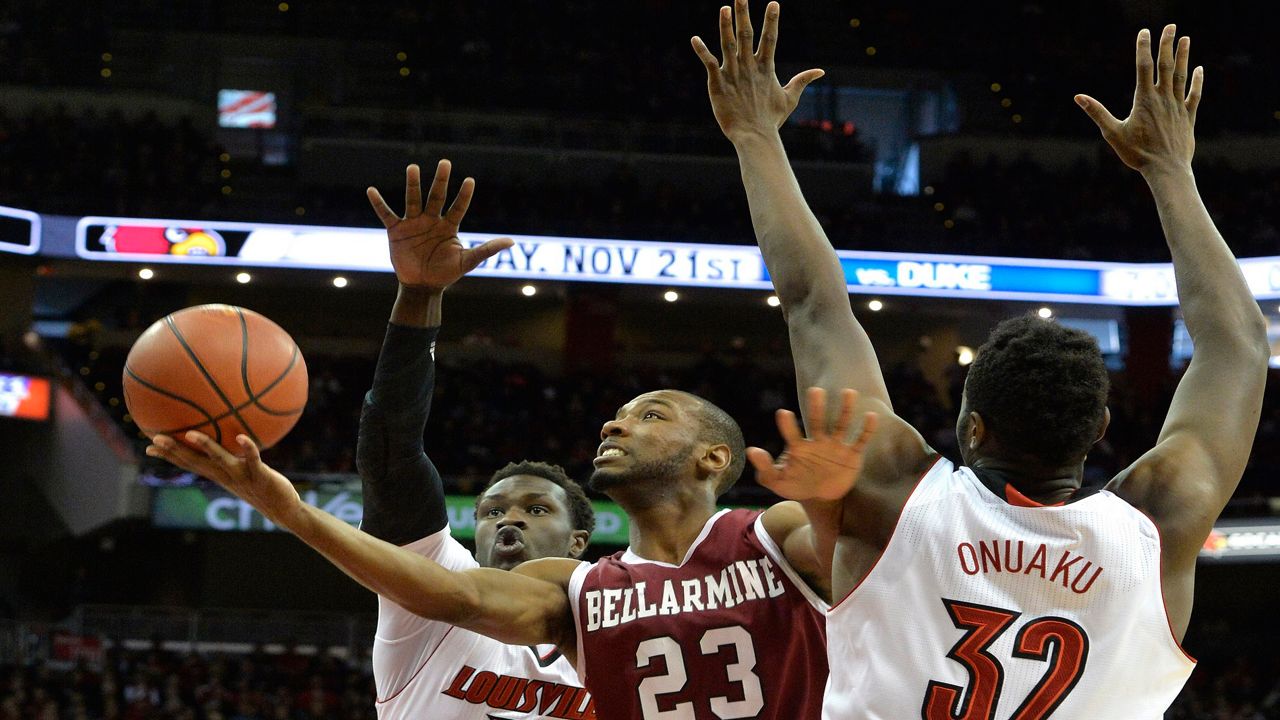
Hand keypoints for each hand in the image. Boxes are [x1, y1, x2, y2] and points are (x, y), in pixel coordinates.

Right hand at [147, 432, 302, 526]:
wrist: (282, 509)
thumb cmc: (261, 486)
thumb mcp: (241, 472)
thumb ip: (231, 459)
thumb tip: (228, 438)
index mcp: (218, 474)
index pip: (188, 464)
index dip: (169, 455)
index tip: (149, 445)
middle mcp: (225, 476)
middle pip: (195, 462)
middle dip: (175, 451)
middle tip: (156, 438)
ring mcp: (241, 476)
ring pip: (220, 461)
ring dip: (206, 447)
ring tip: (190, 434)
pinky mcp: (260, 476)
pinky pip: (253, 460)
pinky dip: (248, 449)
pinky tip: (242, 437)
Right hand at [367, 161, 513, 289]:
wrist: (422, 286)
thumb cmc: (446, 273)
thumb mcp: (468, 261)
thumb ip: (487, 249)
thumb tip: (512, 241)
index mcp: (449, 226)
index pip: (458, 207)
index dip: (464, 195)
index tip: (470, 180)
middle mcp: (431, 220)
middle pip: (437, 196)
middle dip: (441, 180)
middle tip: (445, 162)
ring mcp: (413, 223)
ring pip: (413, 199)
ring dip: (413, 184)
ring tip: (413, 167)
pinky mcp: (396, 231)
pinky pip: (387, 214)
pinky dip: (379, 203)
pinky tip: (371, 191)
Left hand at [691, 0, 823, 141]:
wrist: (754, 137)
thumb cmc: (771, 119)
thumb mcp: (789, 98)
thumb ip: (802, 81)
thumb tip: (820, 71)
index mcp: (766, 68)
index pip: (770, 39)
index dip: (771, 20)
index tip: (773, 2)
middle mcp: (749, 67)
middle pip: (746, 35)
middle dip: (744, 14)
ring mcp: (732, 74)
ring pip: (728, 44)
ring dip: (725, 26)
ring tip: (724, 8)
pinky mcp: (718, 84)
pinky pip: (709, 64)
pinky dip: (701, 51)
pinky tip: (694, 39)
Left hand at [747, 387, 878, 501]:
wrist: (821, 497)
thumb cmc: (797, 484)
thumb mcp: (778, 481)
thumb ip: (764, 468)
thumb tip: (750, 450)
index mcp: (798, 447)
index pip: (791, 433)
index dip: (787, 425)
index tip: (783, 413)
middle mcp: (818, 441)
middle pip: (817, 421)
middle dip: (817, 406)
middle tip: (815, 390)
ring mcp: (836, 446)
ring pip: (841, 424)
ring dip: (845, 409)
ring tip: (849, 393)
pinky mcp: (852, 454)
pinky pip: (860, 440)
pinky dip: (866, 429)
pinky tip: (870, 416)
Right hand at [1075, 25, 1201, 176]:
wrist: (1166, 169)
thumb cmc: (1137, 154)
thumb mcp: (1112, 133)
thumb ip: (1097, 112)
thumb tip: (1078, 97)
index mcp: (1144, 100)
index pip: (1144, 67)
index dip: (1144, 47)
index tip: (1144, 31)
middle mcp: (1163, 98)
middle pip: (1166, 65)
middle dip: (1167, 44)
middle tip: (1170, 26)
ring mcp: (1178, 106)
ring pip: (1181, 76)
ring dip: (1184, 56)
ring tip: (1185, 39)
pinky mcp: (1188, 116)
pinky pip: (1194, 94)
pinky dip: (1197, 81)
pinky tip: (1199, 69)